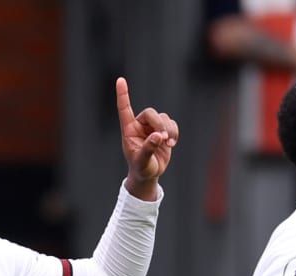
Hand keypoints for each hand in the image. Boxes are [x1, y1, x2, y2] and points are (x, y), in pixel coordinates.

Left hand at [117, 77, 177, 199]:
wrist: (149, 174)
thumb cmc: (140, 168)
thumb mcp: (142, 161)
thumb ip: (148, 148)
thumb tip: (158, 135)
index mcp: (129, 130)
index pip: (124, 109)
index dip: (123, 95)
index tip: (120, 80)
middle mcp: (140, 125)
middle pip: (150, 113)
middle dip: (159, 124)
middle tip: (163, 137)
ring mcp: (152, 127)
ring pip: (163, 118)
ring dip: (169, 130)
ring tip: (169, 143)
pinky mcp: (164, 131)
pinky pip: (172, 124)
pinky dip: (174, 132)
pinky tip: (172, 143)